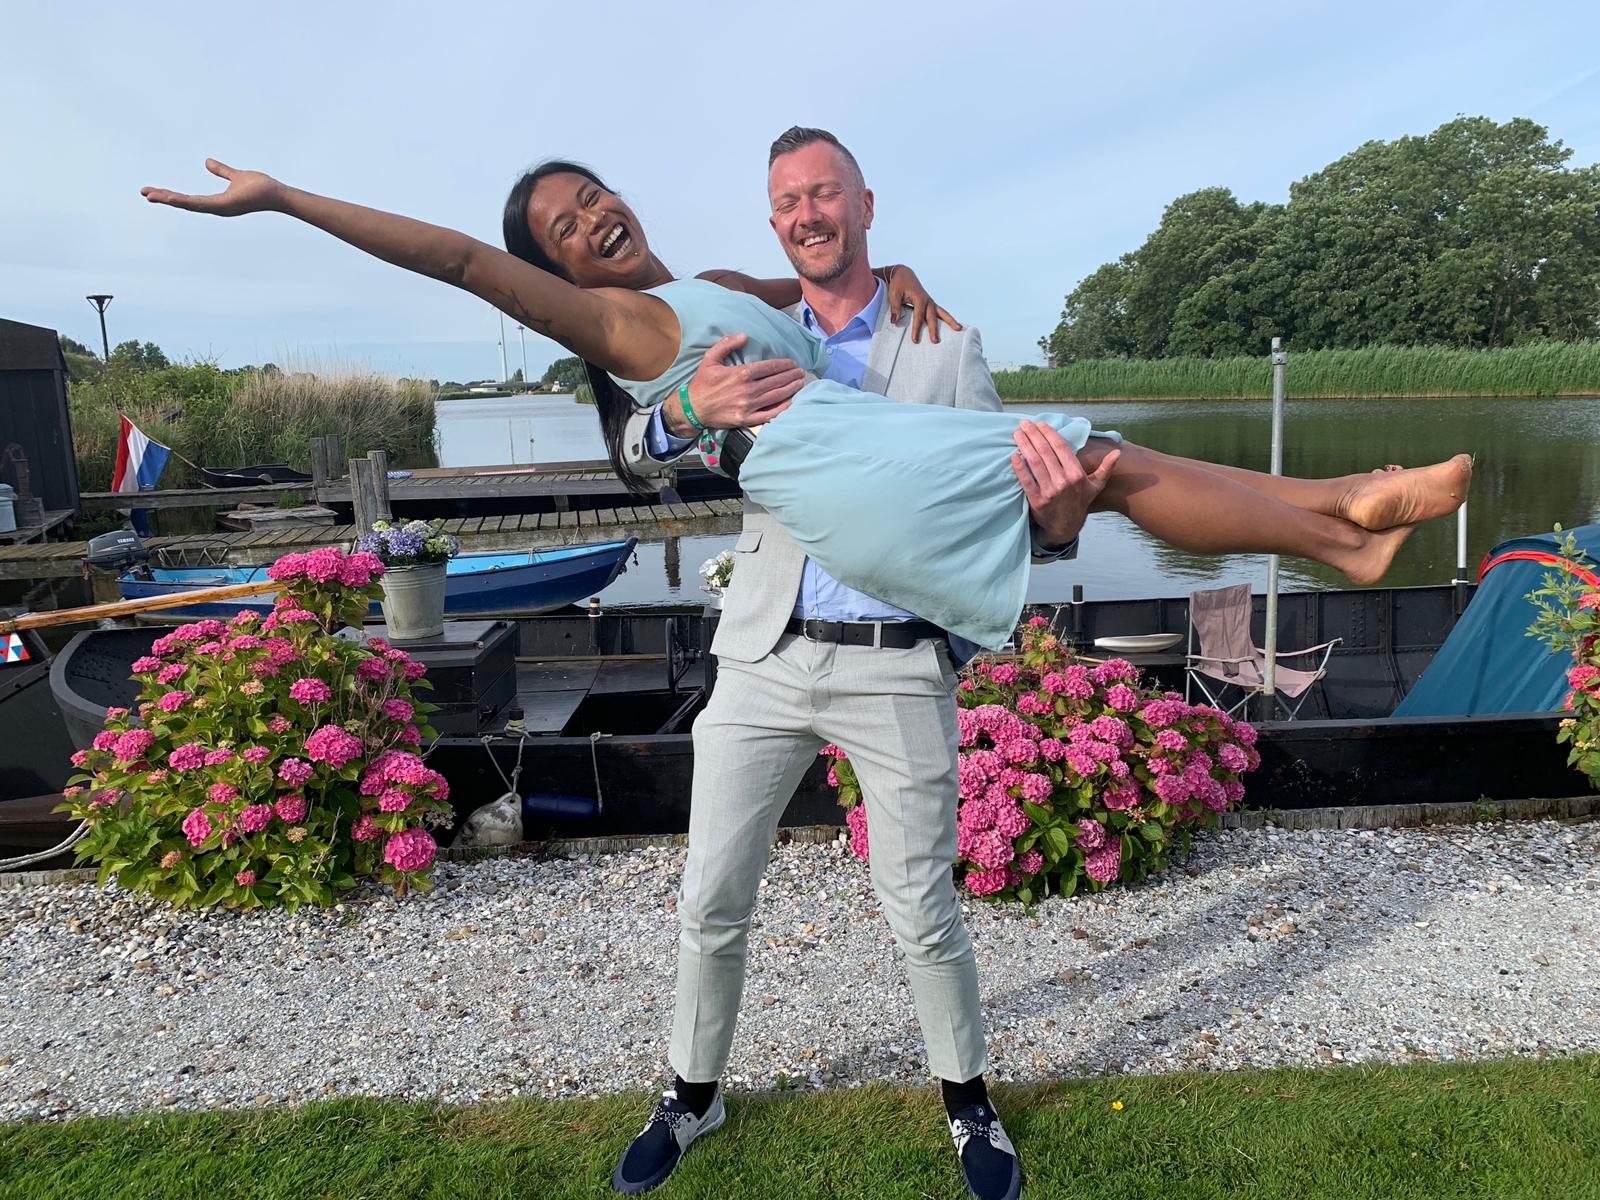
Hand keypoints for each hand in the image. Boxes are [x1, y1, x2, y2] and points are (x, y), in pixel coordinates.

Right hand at [141, 158, 286, 216]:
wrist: (276, 194)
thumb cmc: (260, 187)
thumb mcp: (235, 175)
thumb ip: (221, 170)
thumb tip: (207, 162)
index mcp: (216, 202)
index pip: (189, 199)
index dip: (171, 195)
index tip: (153, 191)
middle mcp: (216, 208)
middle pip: (185, 203)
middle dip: (164, 198)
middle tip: (144, 193)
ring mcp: (220, 209)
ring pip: (189, 205)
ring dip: (169, 200)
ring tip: (151, 196)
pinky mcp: (224, 207)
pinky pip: (201, 204)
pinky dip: (185, 201)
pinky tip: (172, 198)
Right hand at [662, 333, 803, 435]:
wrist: (693, 408)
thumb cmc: (702, 383)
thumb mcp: (710, 358)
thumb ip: (727, 344)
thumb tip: (744, 336)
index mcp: (740, 374)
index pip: (769, 367)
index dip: (783, 364)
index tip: (792, 363)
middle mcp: (747, 390)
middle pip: (775, 381)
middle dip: (791, 376)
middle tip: (801, 372)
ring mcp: (748, 406)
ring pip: (775, 396)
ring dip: (790, 389)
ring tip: (800, 384)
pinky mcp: (746, 419)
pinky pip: (768, 414)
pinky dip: (781, 409)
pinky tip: (790, 403)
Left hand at [885, 266, 962, 343]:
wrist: (904, 274)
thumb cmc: (898, 284)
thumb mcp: (894, 295)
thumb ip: (895, 308)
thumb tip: (895, 321)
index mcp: (919, 298)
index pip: (918, 316)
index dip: (916, 329)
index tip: (915, 340)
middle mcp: (927, 300)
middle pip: (932, 317)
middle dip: (933, 329)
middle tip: (935, 341)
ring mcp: (931, 302)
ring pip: (942, 313)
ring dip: (950, 321)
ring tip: (959, 328)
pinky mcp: (931, 304)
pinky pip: (941, 312)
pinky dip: (947, 318)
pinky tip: (954, 325)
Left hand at [1012, 420, 1118, 548]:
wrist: (1066, 526)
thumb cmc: (1080, 501)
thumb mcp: (1095, 485)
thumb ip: (1105, 468)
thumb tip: (1117, 452)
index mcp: (1076, 474)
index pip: (1061, 447)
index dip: (1049, 433)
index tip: (1040, 423)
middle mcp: (1063, 481)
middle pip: (1045, 451)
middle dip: (1033, 434)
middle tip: (1024, 423)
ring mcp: (1049, 491)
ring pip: (1034, 462)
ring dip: (1024, 445)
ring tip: (1017, 433)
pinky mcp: (1036, 501)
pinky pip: (1026, 480)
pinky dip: (1019, 467)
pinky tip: (1014, 455)